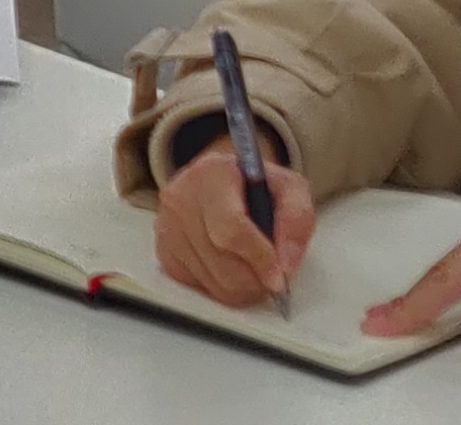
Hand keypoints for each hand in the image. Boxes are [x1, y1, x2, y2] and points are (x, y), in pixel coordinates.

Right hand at [151, 151, 315, 308]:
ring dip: (241, 287)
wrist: (221, 181)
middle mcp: (181, 197)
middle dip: (255, 280)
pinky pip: (198, 287)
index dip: (258, 258)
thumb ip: (297, 219)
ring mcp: (167, 226)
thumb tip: (286, 263)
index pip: (231, 228)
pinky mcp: (164, 251)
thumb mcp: (288, 187)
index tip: (279, 277)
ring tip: (255, 271)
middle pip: (221, 262)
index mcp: (212, 173)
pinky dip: (220, 286)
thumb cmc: (254, 186)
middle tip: (273, 277)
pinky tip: (230, 266)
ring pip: (211, 282)